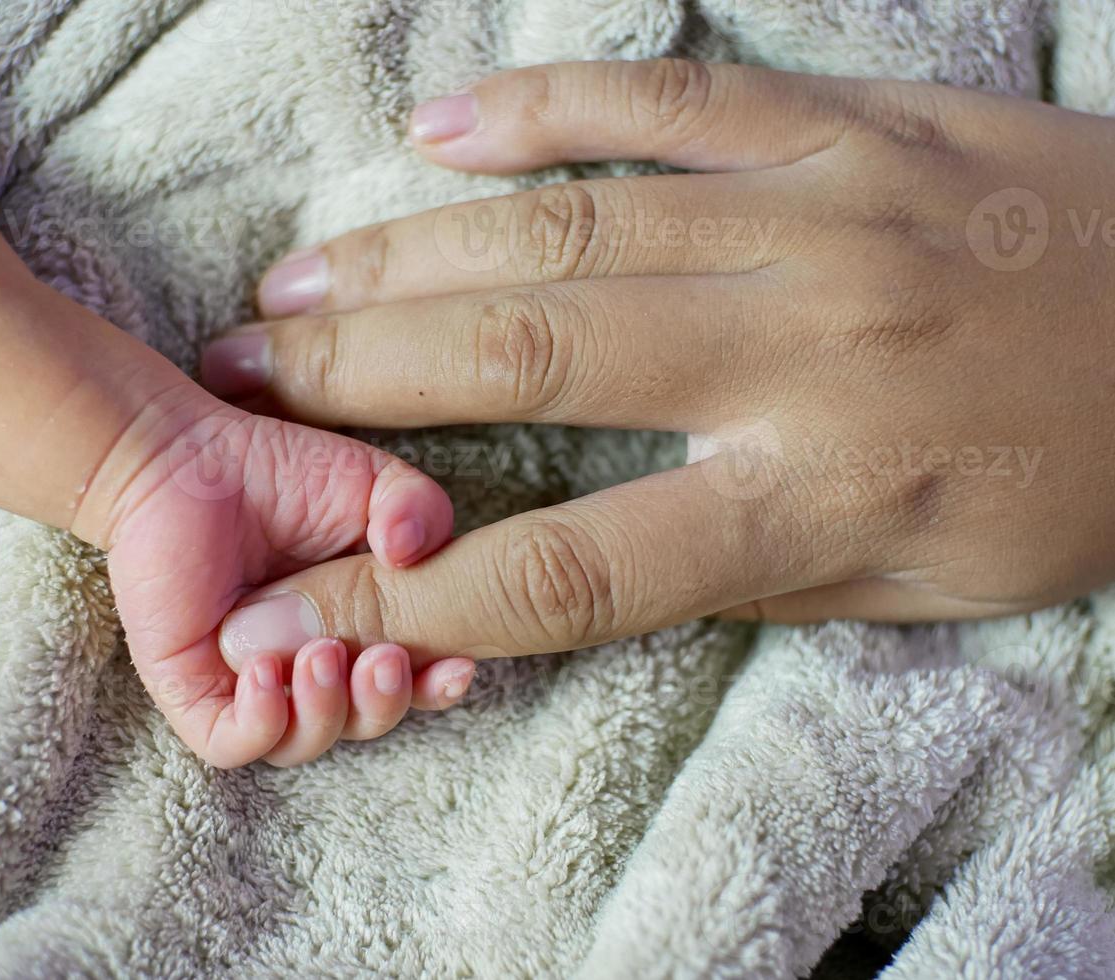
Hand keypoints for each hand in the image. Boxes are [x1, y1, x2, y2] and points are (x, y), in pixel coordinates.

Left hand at [78, 387, 474, 768]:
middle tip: (383, 658)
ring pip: (302, 743)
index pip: (410, 683)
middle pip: (362, 721)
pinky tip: (271, 671)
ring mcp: (249, 682)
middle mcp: (308, 665)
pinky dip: (262, 722)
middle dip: (384, 704)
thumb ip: (420, 510)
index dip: (437, 688)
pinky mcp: (191, 688)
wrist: (183, 458)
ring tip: (322, 655)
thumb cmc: (278, 471)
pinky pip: (233, 744)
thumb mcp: (376, 484)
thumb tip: (415, 556)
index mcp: (360, 629)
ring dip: (327, 711)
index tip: (457, 666)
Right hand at [201, 58, 1114, 665]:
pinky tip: (437, 130)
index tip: (297, 596)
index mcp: (827, 491)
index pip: (573, 567)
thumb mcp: (921, 585)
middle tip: (240, 385)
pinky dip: (542, 109)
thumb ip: (746, 569)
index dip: (412, 591)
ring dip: (406, 254)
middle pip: (527, 357)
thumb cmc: (1080, 475)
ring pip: (566, 226)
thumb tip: (584, 565)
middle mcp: (805, 344)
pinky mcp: (847, 121)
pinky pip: (666, 97)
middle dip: (355, 382)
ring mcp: (822, 210)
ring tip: (293, 286)